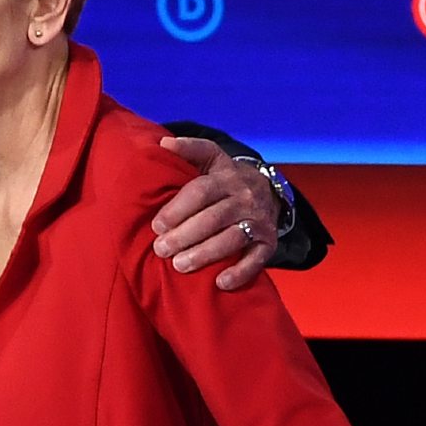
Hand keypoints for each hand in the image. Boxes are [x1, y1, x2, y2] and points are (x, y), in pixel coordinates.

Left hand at [152, 136, 278, 289]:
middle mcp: (245, 198)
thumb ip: (189, 149)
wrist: (268, 190)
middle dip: (185, 235)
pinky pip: (257, 260)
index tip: (156, 226)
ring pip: (231, 239)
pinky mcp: (268, 243)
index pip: (200, 192)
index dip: (177, 209)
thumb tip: (163, 143)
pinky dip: (240, 272)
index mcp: (226, 178)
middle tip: (161, 250)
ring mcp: (258, 222)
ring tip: (179, 266)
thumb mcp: (211, 158)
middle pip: (213, 218)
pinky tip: (220, 283)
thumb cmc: (225, 178)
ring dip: (205, 254)